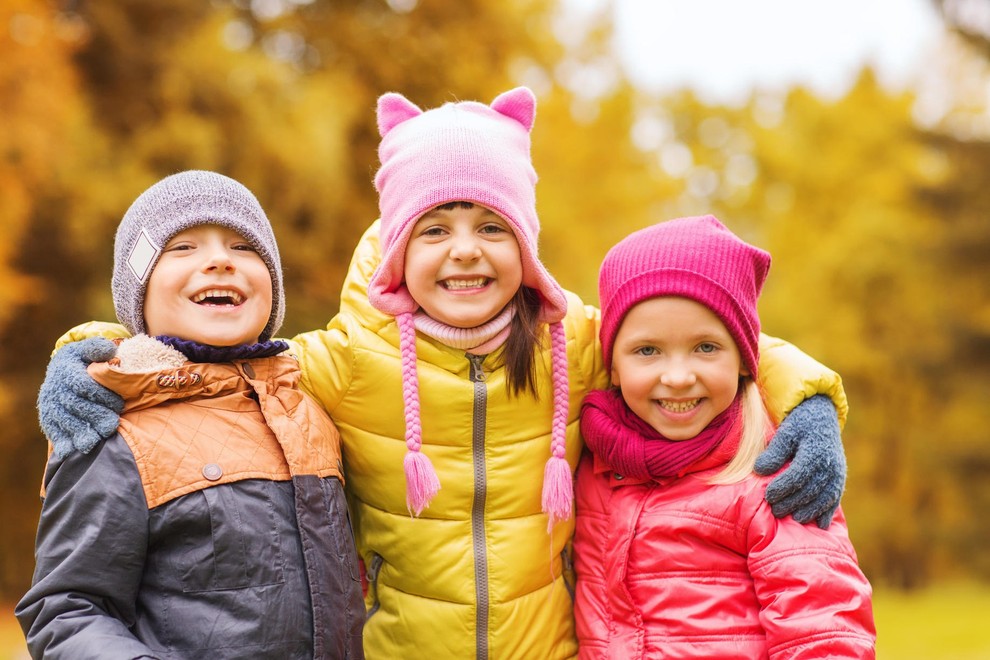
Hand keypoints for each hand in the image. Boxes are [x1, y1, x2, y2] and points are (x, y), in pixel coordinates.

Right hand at [37, 337, 123, 457]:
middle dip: (95, 417)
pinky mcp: (48, 418)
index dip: (102, 396)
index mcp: (66, 370)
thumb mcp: (89, 348)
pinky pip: (54, 432)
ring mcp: (51, 405)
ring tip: (97, 440)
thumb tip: (110, 350)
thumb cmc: (84, 359)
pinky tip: (73, 450)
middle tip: (112, 425)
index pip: (84, 385)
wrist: (62, 369)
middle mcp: (55, 388)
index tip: (119, 404)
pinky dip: (63, 442)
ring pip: (65, 421)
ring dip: (80, 433)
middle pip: (76, 406)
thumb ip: (99, 347)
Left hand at [754, 394, 845, 528]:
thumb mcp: (785, 433)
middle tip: (775, 511)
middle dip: (792, 503)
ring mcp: (837, 474)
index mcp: (815, 452)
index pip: (798, 476)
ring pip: (824, 498)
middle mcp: (829, 465)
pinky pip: (835, 499)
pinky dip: (827, 512)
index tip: (767, 496)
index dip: (782, 488)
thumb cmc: (799, 425)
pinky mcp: (840, 479)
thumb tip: (759, 470)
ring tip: (794, 518)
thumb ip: (774, 452)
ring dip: (810, 511)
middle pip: (810, 490)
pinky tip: (819, 525)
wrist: (822, 417)